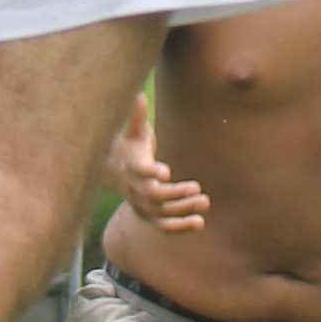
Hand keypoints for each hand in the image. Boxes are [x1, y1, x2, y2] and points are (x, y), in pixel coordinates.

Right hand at [106, 103, 209, 234]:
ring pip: (162, 212)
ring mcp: (143, 206)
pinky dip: (181, 227)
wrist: (115, 174)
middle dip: (175, 194)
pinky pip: (165, 226)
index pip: (139, 172)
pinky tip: (200, 223)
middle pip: (154, 196)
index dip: (151, 173)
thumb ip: (136, 117)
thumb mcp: (132, 132)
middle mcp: (136, 190)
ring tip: (205, 202)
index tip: (166, 172)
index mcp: (132, 167)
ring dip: (183, 210)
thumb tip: (137, 94)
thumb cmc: (130, 147)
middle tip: (197, 188)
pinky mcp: (150, 217)